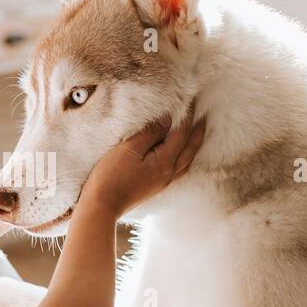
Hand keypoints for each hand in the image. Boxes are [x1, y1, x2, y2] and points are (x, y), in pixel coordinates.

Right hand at [81, 111, 204, 218]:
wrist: (101, 205)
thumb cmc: (111, 176)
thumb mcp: (129, 149)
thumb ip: (151, 133)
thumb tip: (167, 120)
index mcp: (164, 162)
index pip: (181, 134)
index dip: (187, 117)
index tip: (190, 101)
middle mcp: (169, 173)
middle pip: (190, 149)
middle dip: (198, 131)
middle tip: (204, 115)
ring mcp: (163, 182)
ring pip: (187, 160)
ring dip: (194, 144)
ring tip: (198, 132)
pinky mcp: (156, 186)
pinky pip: (180, 168)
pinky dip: (186, 157)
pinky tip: (182, 154)